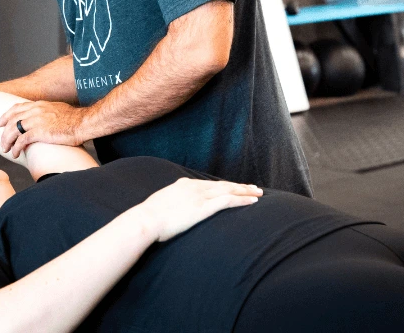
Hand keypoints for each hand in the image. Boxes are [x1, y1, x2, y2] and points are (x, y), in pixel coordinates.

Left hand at [0, 101, 85, 157]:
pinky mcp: (39, 132)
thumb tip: (45, 120)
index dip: (6, 115)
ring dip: (7, 141)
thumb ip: (48, 113)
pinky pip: (21, 140)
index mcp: (39, 105)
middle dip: (4, 132)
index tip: (0, 122)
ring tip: (6, 150)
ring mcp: (36, 120)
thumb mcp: (58, 110)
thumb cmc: (75, 119)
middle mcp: (35, 110)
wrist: (83, 123)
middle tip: (2, 141)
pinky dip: (16, 148)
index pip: (17, 108)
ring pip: (13, 130)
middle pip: (12, 119)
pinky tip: (16, 154)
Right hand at [137, 178, 261, 242]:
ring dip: (245, 191)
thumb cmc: (148, 217)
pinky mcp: (203, 207)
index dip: (224, 185)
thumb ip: (171, 204)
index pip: (209, 184)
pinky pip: (228, 201)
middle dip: (239, 186)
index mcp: (183, 184)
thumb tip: (172, 210)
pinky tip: (252, 201)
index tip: (234, 187)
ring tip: (258, 193)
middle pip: (222, 184)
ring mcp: (199, 196)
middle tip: (254, 187)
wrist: (145, 220)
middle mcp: (193, 186)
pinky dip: (242, 199)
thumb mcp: (160, 205)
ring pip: (228, 190)